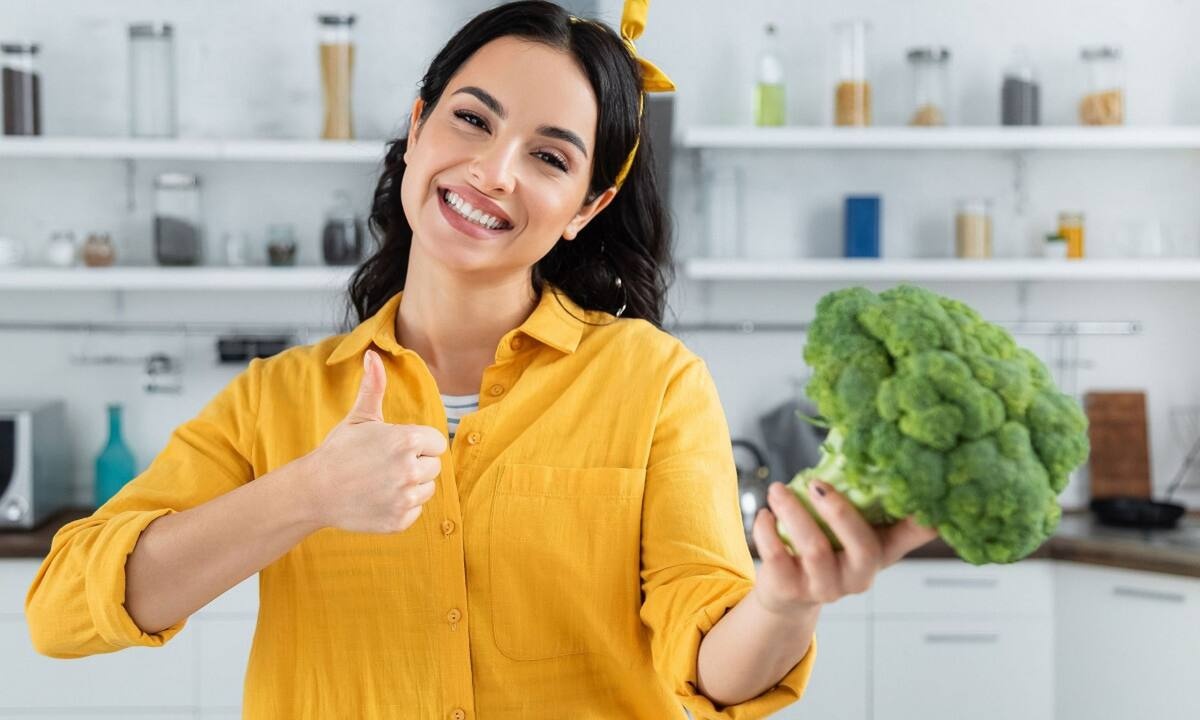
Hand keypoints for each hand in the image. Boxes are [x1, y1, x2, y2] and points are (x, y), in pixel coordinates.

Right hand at [299, 349, 447, 532]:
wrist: (314, 491)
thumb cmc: (339, 451)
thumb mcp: (359, 417)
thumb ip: (374, 387)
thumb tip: (373, 354)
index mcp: (408, 441)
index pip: (436, 443)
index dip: (418, 444)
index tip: (395, 447)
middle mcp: (410, 470)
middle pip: (434, 466)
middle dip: (415, 464)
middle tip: (385, 466)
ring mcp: (405, 498)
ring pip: (426, 489)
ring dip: (410, 487)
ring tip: (381, 482)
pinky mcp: (399, 521)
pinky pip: (415, 511)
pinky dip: (401, 508)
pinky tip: (378, 499)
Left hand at [751, 480, 938, 616]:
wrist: (789, 594)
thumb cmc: (828, 552)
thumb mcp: (853, 533)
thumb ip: (869, 504)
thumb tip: (880, 451)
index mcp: (880, 555)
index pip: (912, 537)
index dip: (923, 518)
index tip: (924, 492)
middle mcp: (859, 577)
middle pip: (862, 546)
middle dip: (839, 510)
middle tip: (815, 482)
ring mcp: (825, 588)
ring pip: (815, 548)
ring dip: (793, 511)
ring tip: (777, 489)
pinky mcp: (790, 590)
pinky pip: (777, 557)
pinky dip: (766, 529)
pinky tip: (764, 514)